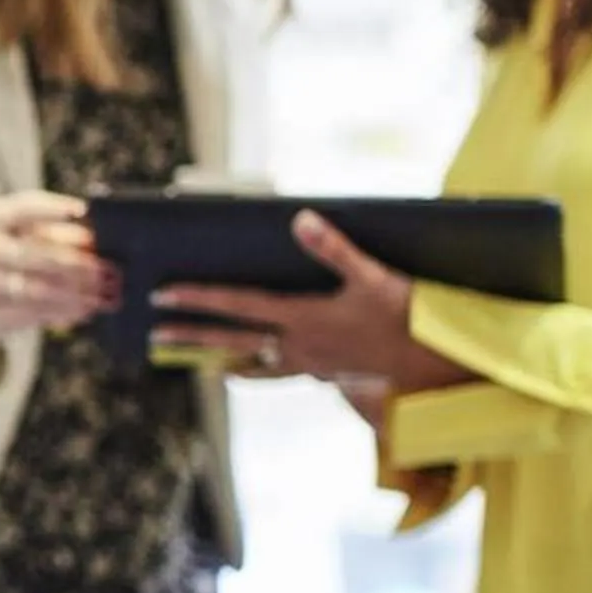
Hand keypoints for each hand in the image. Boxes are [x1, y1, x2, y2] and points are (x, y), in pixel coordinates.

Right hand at [0, 191, 118, 356]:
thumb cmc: (26, 255)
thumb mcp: (45, 239)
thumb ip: (69, 237)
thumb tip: (96, 243)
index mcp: (0, 217)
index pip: (22, 208)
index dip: (51, 208)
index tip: (83, 210)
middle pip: (26, 253)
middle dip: (69, 264)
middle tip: (102, 272)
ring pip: (29, 288)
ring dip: (69, 294)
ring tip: (99, 297)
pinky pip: (28, 312)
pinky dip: (60, 311)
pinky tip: (84, 310)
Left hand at [151, 211, 471, 389]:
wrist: (438, 365)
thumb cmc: (407, 316)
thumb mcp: (372, 276)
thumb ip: (333, 248)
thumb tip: (300, 218)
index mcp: (302, 318)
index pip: (236, 305)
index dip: (197, 298)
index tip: (162, 295)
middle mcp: (298, 346)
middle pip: (230, 341)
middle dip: (190, 336)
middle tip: (154, 333)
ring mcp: (309, 364)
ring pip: (252, 363)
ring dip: (221, 358)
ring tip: (197, 361)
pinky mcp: (324, 374)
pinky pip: (280, 373)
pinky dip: (258, 371)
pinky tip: (250, 368)